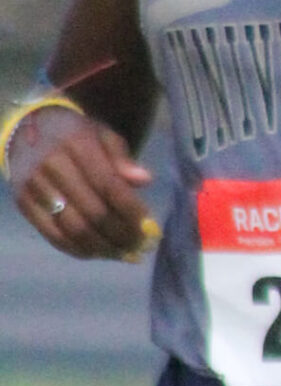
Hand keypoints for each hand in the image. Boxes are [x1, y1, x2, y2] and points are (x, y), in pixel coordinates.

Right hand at [10, 105, 153, 259]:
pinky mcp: (24, 205)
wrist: (29, 131)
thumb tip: (145, 180)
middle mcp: (52, 167)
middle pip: (92, 212)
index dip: (131, 210)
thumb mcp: (104, 135)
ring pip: (73, 229)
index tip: (151, 228)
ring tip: (126, 254)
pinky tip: (100, 252)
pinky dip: (79, 249)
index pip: (108, 185)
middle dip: (121, 234)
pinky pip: (53, 235)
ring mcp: (35, 188)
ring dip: (103, 247)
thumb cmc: (77, 135)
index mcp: (77, 145)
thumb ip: (123, 158)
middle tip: (143, 246)